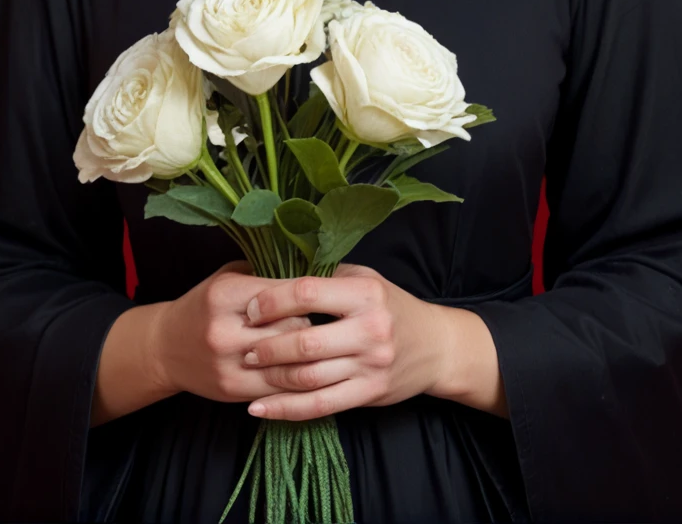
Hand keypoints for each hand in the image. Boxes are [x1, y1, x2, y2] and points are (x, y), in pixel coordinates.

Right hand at [151, 259, 315, 404]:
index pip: (285, 293)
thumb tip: (314, 273)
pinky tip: (308, 369)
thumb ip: (266, 275)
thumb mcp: (228, 278)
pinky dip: (298, 379)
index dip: (309, 296)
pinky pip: (279, 387)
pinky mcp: (233, 389)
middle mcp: (225, 329)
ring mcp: (228, 363)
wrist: (165, 348)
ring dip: (309, 355)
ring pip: (289, 361)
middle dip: (313, 325)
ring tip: (320, 346)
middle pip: (292, 328)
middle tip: (323, 322)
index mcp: (226, 294)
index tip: (321, 296)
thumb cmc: (205, 306)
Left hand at [237, 262, 449, 420]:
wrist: (436, 346)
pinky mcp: (369, 394)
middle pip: (306, 342)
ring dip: (272, 376)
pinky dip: (285, 410)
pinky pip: (320, 406)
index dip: (273, 301)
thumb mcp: (365, 279)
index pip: (308, 292)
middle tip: (244, 345)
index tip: (250, 308)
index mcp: (365, 293)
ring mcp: (371, 365)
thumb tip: (274, 271)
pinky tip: (260, 408)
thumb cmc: (391, 305)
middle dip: (267, 345)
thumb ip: (326, 276)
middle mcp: (370, 329)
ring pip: (310, 377)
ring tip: (249, 369)